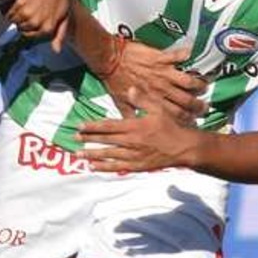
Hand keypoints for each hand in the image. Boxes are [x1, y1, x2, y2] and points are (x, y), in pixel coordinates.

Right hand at [5, 0, 69, 46]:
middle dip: (22, 17)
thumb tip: (56, 51)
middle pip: (20, 27)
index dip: (29, 23)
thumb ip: (60, 33)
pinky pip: (8, 11)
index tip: (33, 11)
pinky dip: (9, 5)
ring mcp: (28, 15)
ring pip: (13, 20)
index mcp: (49, 28)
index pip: (29, 35)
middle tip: (28, 3)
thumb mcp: (64, 12)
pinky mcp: (19, 5)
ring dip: (14, 11)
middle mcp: (39, 24)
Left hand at [76, 91, 199, 173]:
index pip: (109, 126)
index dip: (93, 126)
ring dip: (92, 154)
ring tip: (78, 154)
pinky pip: (117, 167)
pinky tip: (93, 167)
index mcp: (134, 126)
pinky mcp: (137, 166)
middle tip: (73, 138)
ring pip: (108, 155)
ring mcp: (133, 155)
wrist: (184, 148)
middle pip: (105, 140)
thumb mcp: (159, 109)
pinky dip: (104, 168)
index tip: (80, 126)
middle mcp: (131, 142)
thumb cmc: (171, 127)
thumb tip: (130, 89)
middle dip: (88, 139)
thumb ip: (143, 99)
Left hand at [105, 42, 208, 124]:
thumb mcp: (120, 102)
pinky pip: (176, 56)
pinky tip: (190, 53)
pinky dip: (184, 54)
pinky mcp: (160, 58)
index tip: (193, 120)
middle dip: (198, 106)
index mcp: (151, 101)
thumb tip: (133, 124)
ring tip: (203, 87)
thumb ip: (130, 113)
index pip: (175, 114)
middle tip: (205, 107)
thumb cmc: (114, 80)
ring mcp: (162, 73)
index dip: (186, 119)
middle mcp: (160, 89)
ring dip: (198, 85)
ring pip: (188, 82)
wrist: (108, 59)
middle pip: (187, 100)